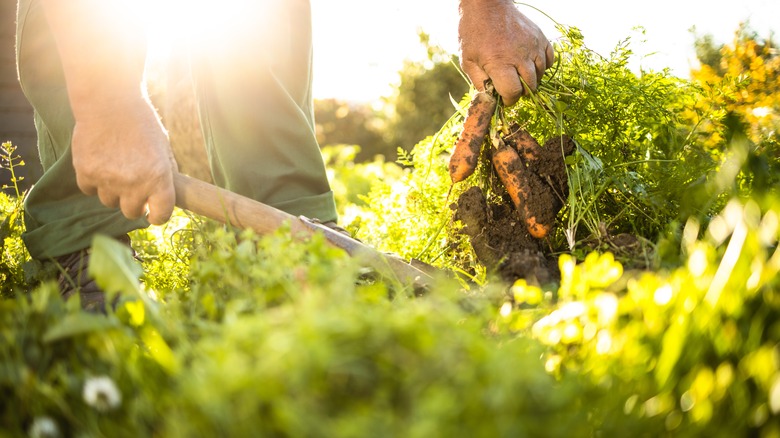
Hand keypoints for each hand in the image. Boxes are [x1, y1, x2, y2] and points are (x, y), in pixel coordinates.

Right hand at [71, 99, 176, 224]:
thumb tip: (167, 195)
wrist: (110, 102)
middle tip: (133, 187)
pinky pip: (89, 189)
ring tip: (115, 169)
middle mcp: (133, 184)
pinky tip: (99, 163)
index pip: (161, 215)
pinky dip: (93, 181)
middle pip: (131, 212)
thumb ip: (165, 173)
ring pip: (109, 201)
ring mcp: (108, 180)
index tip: (154, 212)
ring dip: (113, 191)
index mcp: (158, 178)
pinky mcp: (85, 173)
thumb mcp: (163, 147)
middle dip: (133, 203)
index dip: (158, 215)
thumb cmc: (141, 123)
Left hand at [458, 0, 554, 104]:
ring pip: (540, 75)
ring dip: (531, 80)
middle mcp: (519, 55)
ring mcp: (533, 45)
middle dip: (520, 92)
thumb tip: (491, 99)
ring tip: (518, 75)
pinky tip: (531, 65)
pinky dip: (542, 67)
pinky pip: (549, 59)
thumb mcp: (468, 61)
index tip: (504, 98)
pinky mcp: (540, 37)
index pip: (513, 92)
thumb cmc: (474, 34)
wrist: (487, 6)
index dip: (508, 100)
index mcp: (499, 63)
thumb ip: (479, 83)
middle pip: (529, 86)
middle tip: (510, 86)